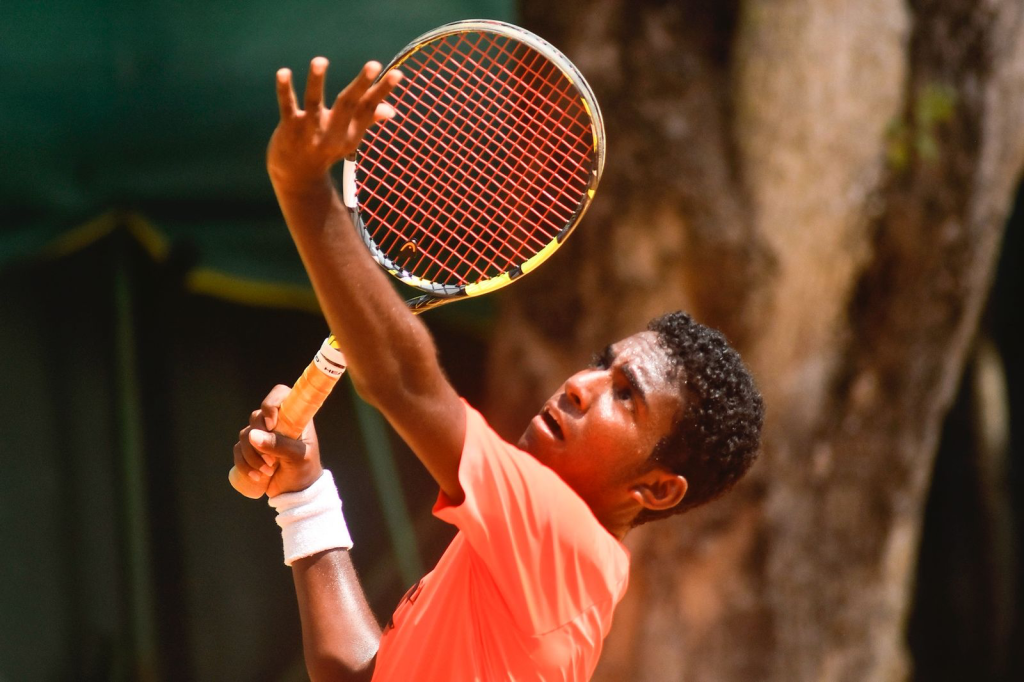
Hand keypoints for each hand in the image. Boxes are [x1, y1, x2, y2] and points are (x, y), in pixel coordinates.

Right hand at [233, 385, 323, 496]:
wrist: (297, 493)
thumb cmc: (305, 470)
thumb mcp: (298, 457)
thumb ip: (279, 445)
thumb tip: (253, 435)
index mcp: (293, 418)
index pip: (280, 394)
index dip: (271, 403)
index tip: (271, 424)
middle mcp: (276, 423)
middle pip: (256, 417)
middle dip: (259, 440)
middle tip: (272, 460)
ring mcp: (262, 436)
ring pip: (244, 435)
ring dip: (252, 456)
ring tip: (268, 471)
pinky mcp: (251, 450)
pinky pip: (237, 451)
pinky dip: (244, 464)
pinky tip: (257, 476)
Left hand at [267, 57, 402, 190]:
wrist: (297, 176)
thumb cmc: (326, 150)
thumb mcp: (349, 139)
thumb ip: (366, 120)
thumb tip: (391, 110)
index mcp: (350, 134)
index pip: (368, 109)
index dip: (382, 91)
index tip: (397, 73)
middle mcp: (332, 133)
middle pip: (347, 105)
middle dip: (361, 85)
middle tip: (374, 64)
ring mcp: (309, 130)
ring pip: (314, 102)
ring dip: (316, 81)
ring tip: (320, 60)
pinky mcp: (289, 128)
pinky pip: (287, 106)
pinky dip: (285, 90)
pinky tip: (284, 72)